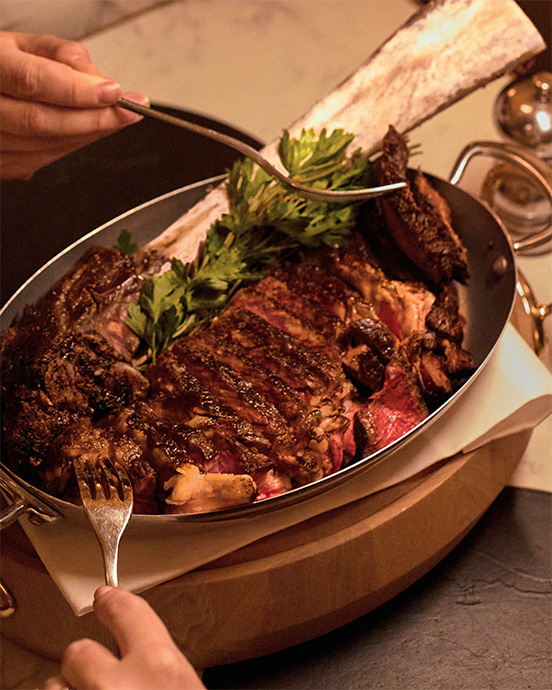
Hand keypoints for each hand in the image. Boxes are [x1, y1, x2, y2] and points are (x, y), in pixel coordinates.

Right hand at [0, 32, 147, 179]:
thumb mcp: (20, 44)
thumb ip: (59, 54)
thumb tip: (95, 77)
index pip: (34, 81)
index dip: (78, 91)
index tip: (114, 92)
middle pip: (42, 121)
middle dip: (94, 119)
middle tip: (128, 111)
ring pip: (47, 146)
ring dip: (88, 134)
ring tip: (114, 118)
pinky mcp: (2, 165)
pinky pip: (44, 160)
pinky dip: (74, 145)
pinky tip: (88, 130)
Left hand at [44, 587, 205, 689]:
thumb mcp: (188, 686)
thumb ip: (165, 668)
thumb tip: (151, 663)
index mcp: (157, 667)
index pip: (125, 610)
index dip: (111, 601)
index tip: (105, 596)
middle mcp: (115, 685)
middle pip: (79, 650)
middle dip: (88, 660)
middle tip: (104, 672)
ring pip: (56, 683)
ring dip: (72, 687)